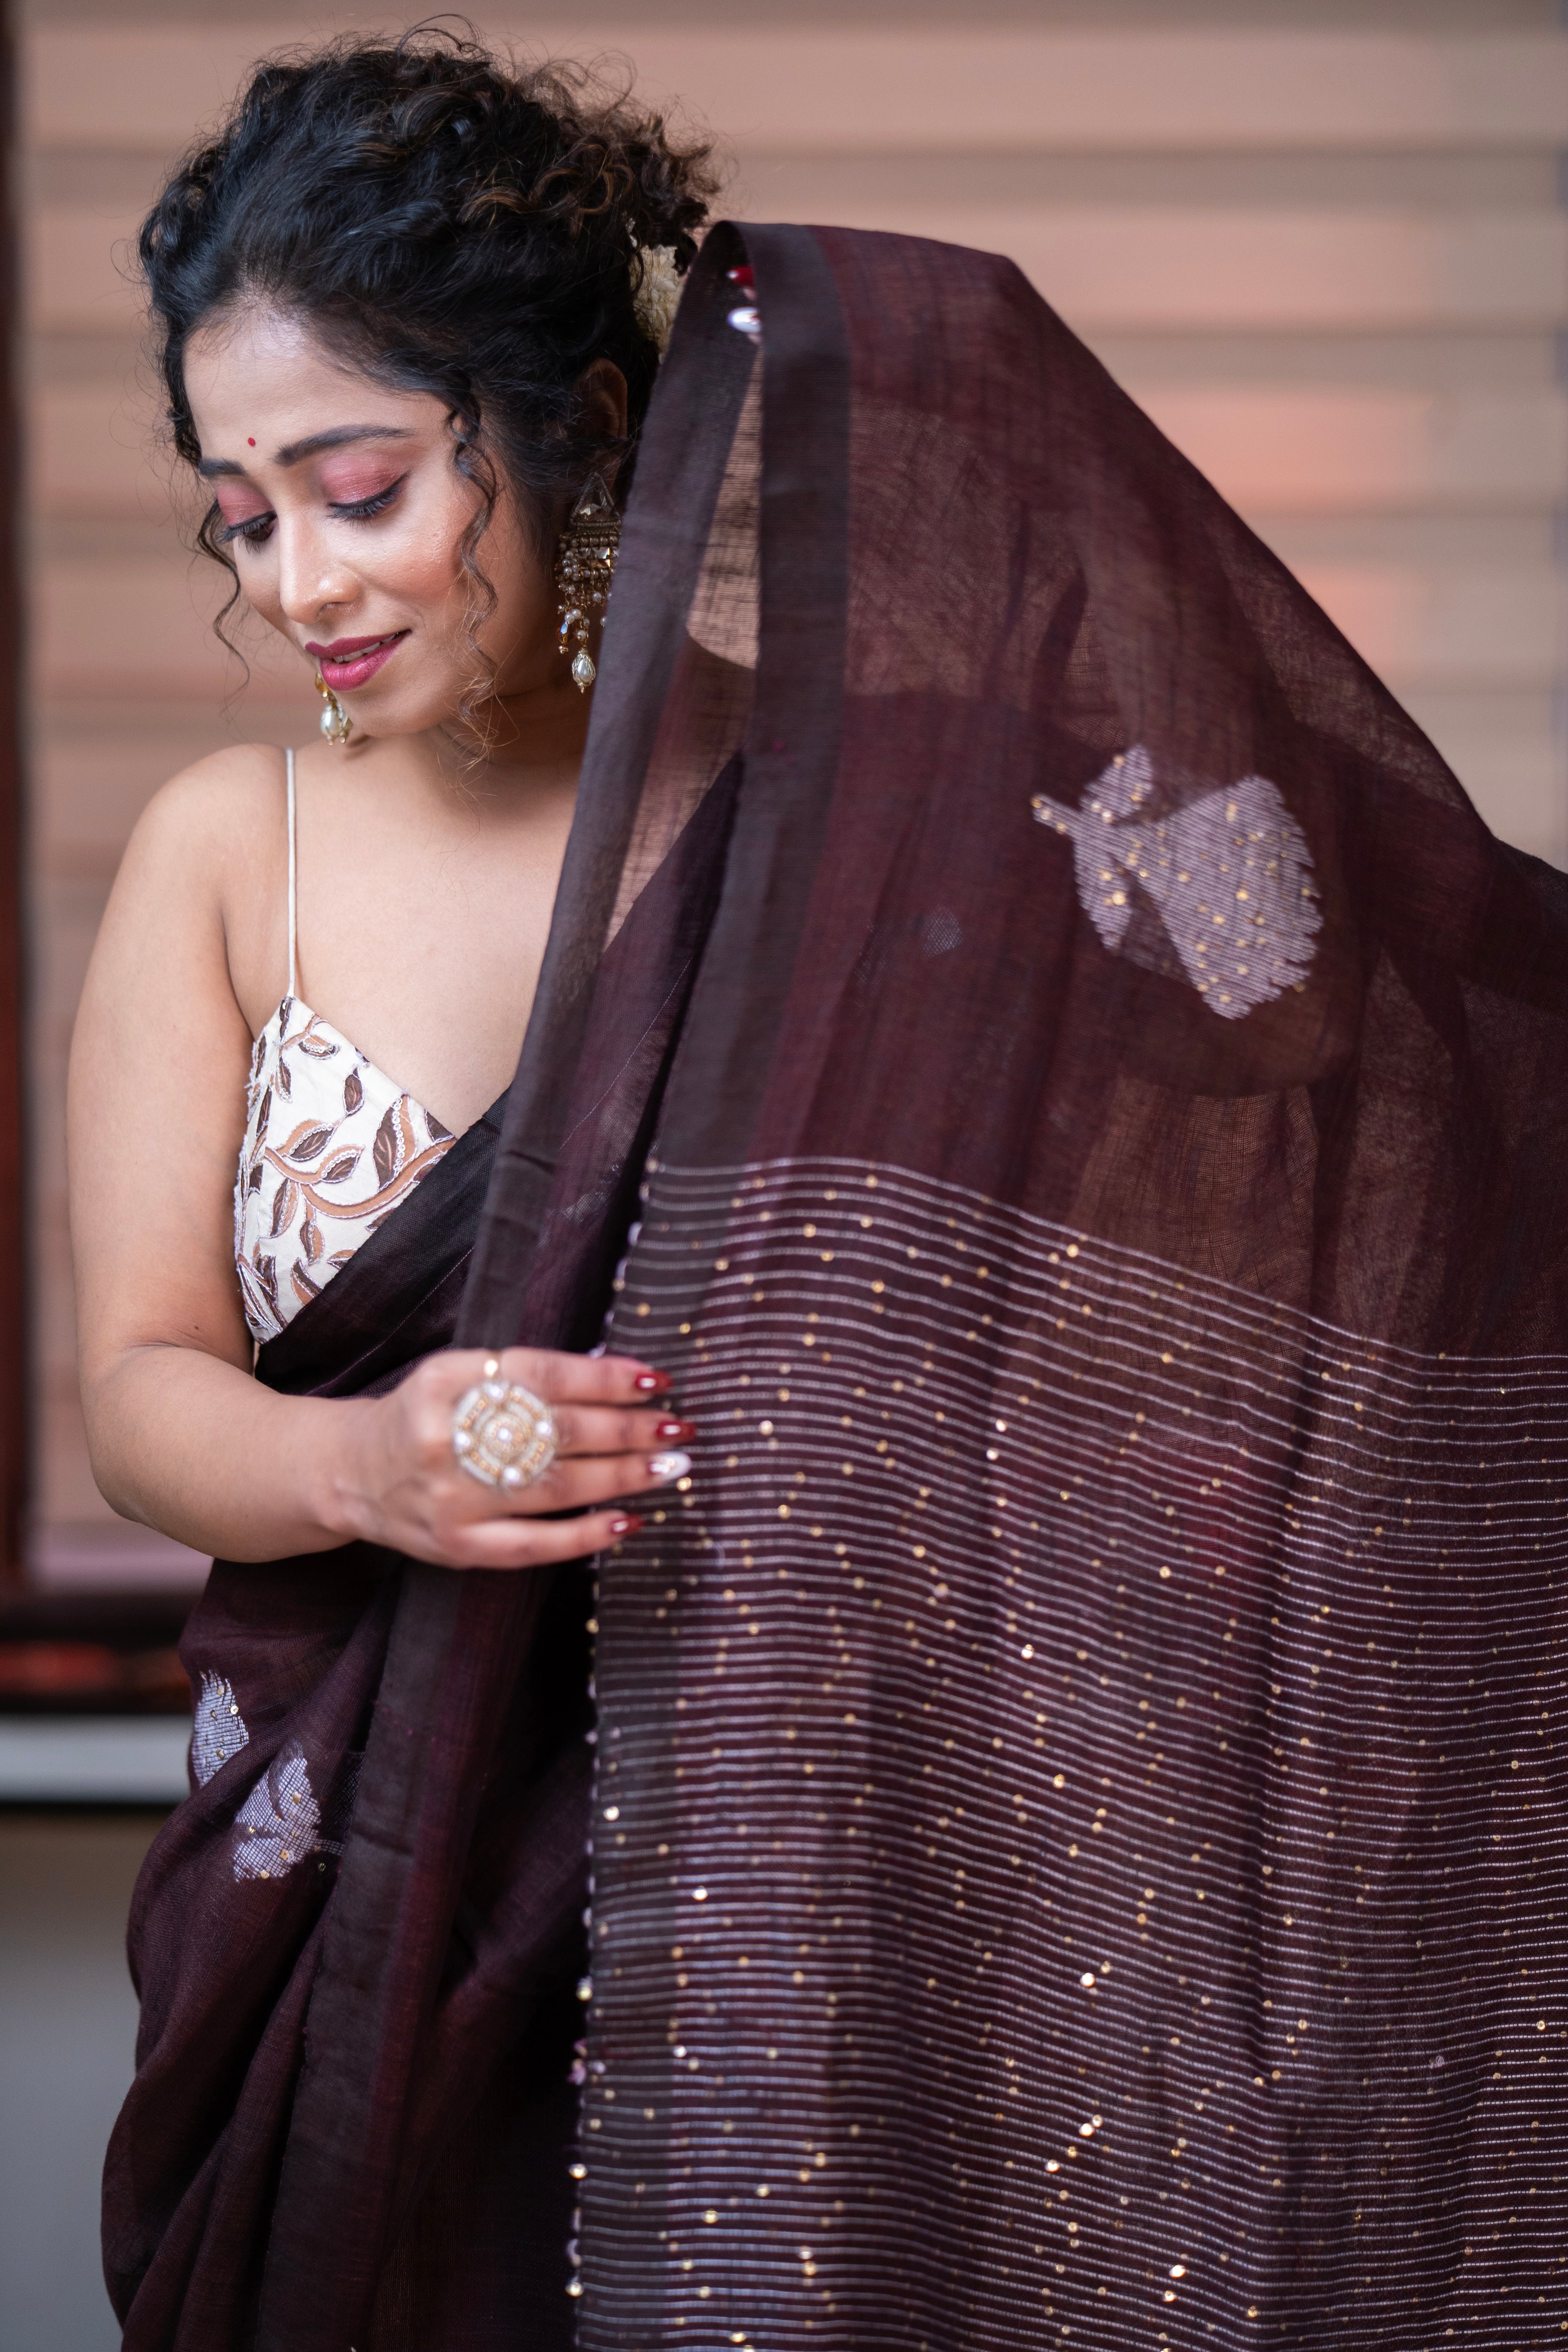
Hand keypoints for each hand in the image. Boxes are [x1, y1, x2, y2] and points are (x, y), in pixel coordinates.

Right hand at [331, 1346, 688, 1569]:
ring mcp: (452, 1497)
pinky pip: (534, 1544)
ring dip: (623, 1476)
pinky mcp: (456, 1546)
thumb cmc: (424, 1416)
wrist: (349, 1472)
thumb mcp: (458, 1375)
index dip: (606, 1377)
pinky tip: (630, 1520)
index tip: (657, 1381)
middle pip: (557, 1430)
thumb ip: (524, 1377)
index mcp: (449, 1379)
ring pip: (555, 1486)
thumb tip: (617, 1380)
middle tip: (680, 1427)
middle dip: (629, 1429)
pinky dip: (587, 1533)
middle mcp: (448, 1436)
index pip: (544, 1374)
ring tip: (671, 1465)